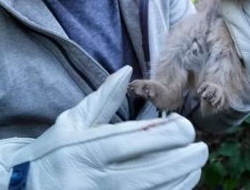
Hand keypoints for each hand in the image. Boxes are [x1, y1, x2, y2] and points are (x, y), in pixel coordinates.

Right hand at [0, 66, 207, 189]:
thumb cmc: (49, 155)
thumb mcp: (70, 124)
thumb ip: (102, 99)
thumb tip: (126, 71)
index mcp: (84, 151)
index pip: (133, 140)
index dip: (166, 134)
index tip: (184, 126)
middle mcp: (93, 181)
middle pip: (150, 170)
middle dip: (182, 158)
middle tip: (201, 146)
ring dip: (181, 179)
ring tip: (195, 164)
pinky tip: (181, 184)